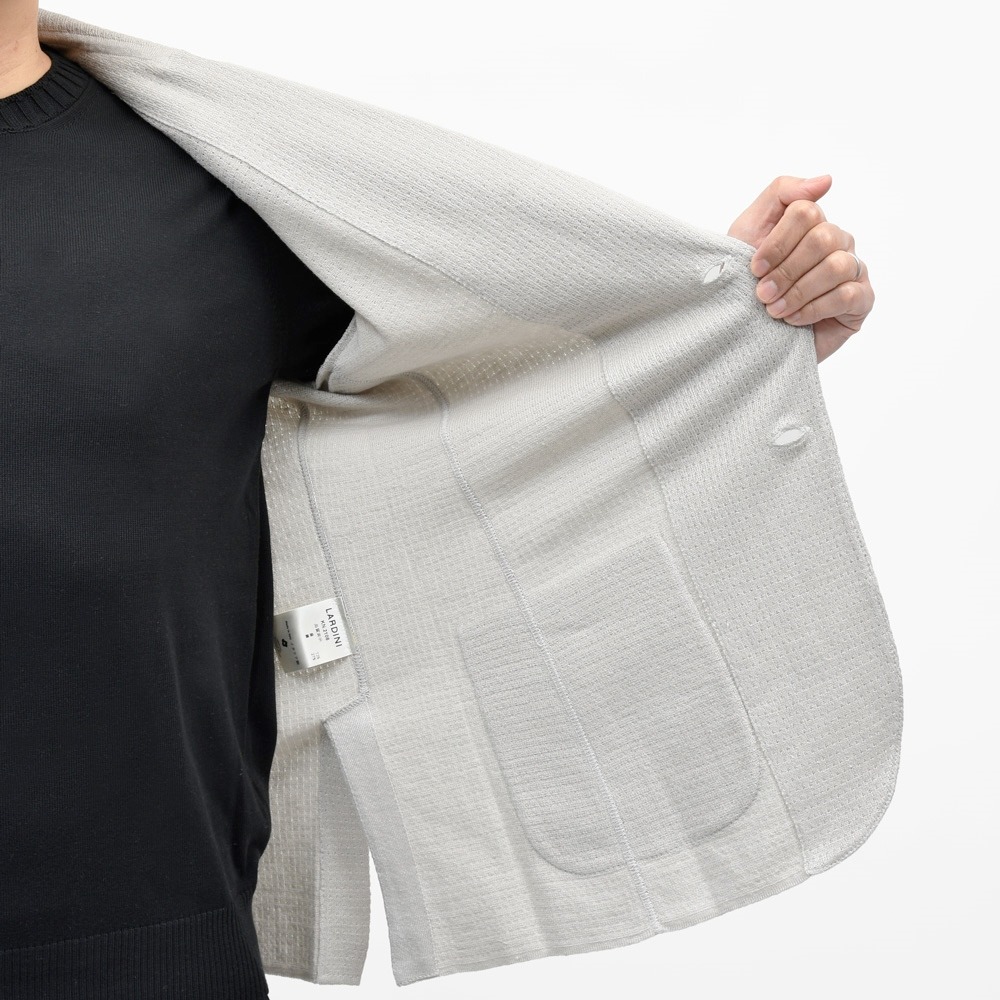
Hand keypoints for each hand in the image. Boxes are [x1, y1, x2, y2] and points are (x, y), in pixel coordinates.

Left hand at [727, 175, 874, 362]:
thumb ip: (781, 194)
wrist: (748, 332)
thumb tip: (827, 180)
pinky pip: (847, 295)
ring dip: (798, 291)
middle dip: (786, 270)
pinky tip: (793, 320)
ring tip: (774, 310)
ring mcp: (853, 270)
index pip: (806, 212)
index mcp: (813, 224)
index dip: (777, 242)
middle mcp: (838, 242)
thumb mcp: (749, 231)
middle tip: (762, 294)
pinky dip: (814, 308)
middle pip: (823, 238)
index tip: (754, 268)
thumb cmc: (747, 281)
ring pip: (836, 266)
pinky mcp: (862, 300)